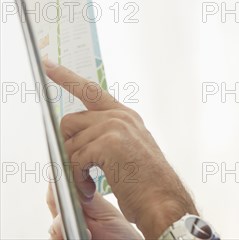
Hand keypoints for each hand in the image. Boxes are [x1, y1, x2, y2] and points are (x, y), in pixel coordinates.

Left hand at [44, 61, 197, 237]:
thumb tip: (73, 138)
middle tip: (81, 169)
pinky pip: (74, 159)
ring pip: (70, 143)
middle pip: (70, 122)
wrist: (162, 199)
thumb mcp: (128, 151)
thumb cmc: (146, 183)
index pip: (90, 90)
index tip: (48, 65)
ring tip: (91, 182)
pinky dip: (78, 178)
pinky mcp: (108, 143)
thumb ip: (104, 136)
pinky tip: (92, 187)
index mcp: (126, 116)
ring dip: (75, 168)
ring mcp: (115, 127)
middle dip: (69, 147)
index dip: (66, 77)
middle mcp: (120, 116)